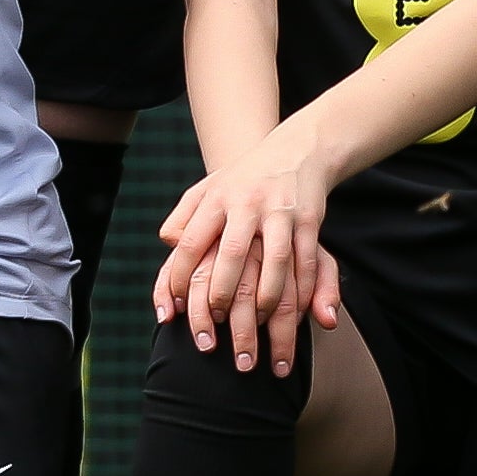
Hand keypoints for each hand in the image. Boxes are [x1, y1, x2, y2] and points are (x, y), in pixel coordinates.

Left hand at [152, 129, 347, 374]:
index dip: (180, 279)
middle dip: (223, 295)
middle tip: (218, 325)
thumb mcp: (207, 188)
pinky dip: (302, 290)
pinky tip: (296, 312)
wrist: (296, 150)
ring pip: (274, 261)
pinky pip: (305, 260)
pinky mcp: (309, 219)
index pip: (191, 243)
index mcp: (217, 198)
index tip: (177, 310)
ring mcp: (280, 211)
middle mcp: (247, 204)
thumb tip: (167, 245)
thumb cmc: (243, 179)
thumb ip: (182, 217)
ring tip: (259, 325)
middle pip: (233, 255)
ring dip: (266, 298)